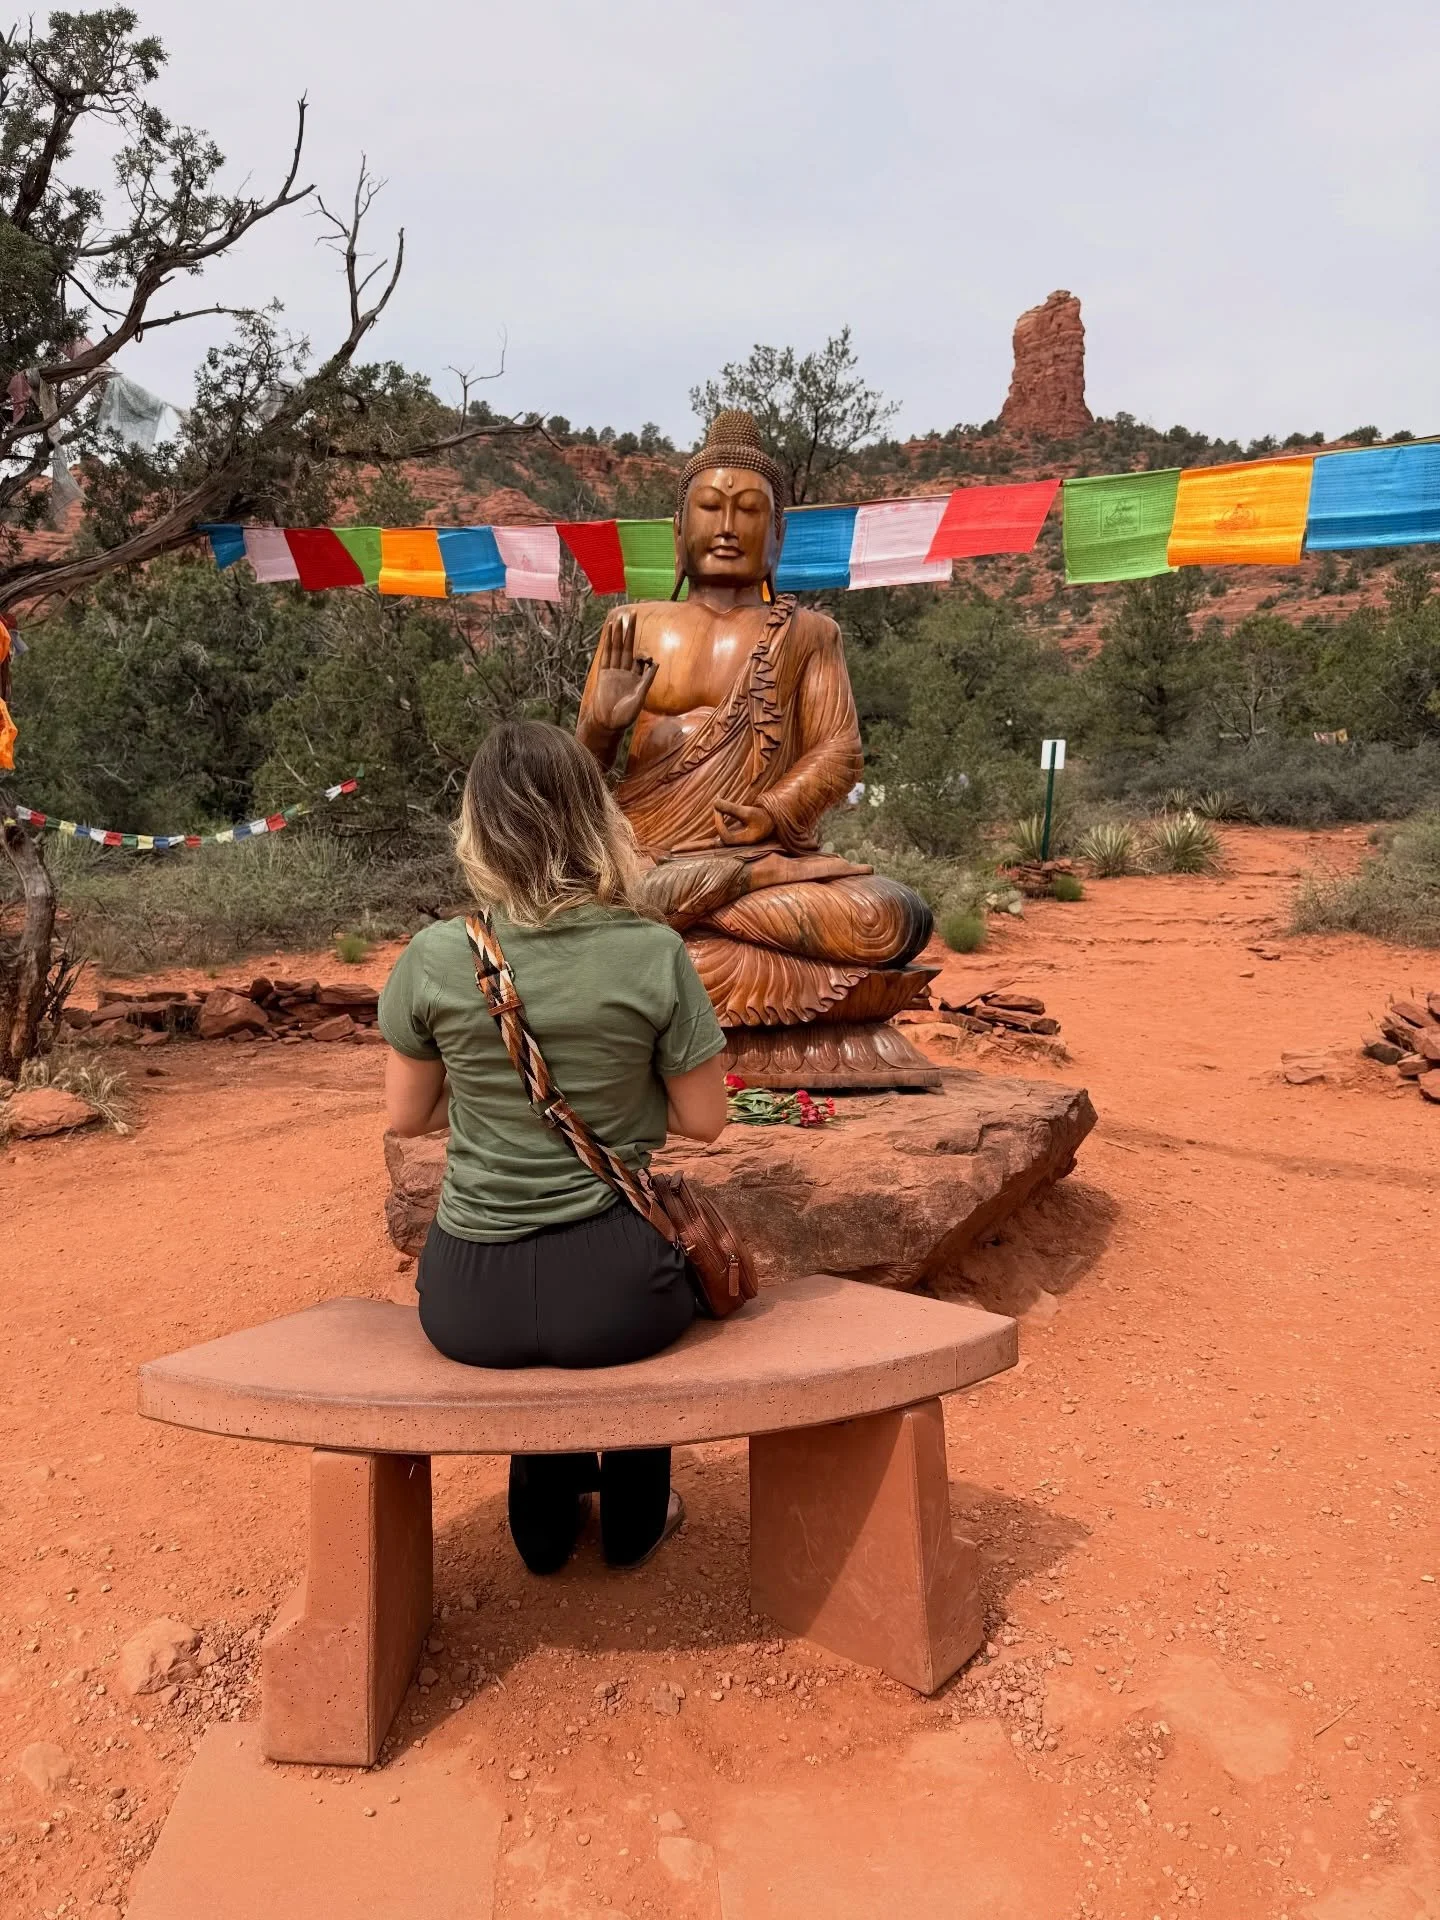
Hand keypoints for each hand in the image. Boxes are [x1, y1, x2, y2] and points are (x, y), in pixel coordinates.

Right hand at [589, 609, 657, 733]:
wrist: (608, 724)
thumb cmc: (625, 716)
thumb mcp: (640, 697)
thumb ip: (647, 680)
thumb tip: (656, 663)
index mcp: (635, 678)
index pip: (639, 658)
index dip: (643, 650)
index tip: (646, 649)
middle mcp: (624, 672)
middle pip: (627, 647)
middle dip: (629, 632)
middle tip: (631, 614)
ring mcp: (613, 672)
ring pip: (616, 649)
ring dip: (618, 634)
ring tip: (619, 619)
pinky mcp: (603, 674)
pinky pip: (606, 656)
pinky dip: (607, 644)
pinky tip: (609, 633)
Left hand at [714, 798, 772, 845]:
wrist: (775, 817)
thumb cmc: (764, 817)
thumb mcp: (748, 812)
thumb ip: (731, 808)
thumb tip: (715, 802)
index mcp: (744, 840)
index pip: (725, 836)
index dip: (719, 823)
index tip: (719, 809)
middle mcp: (740, 841)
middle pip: (722, 835)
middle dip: (717, 820)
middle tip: (717, 805)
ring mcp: (739, 837)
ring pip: (723, 831)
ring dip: (719, 819)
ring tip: (718, 805)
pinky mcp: (738, 832)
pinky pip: (726, 827)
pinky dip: (722, 818)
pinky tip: (720, 807)